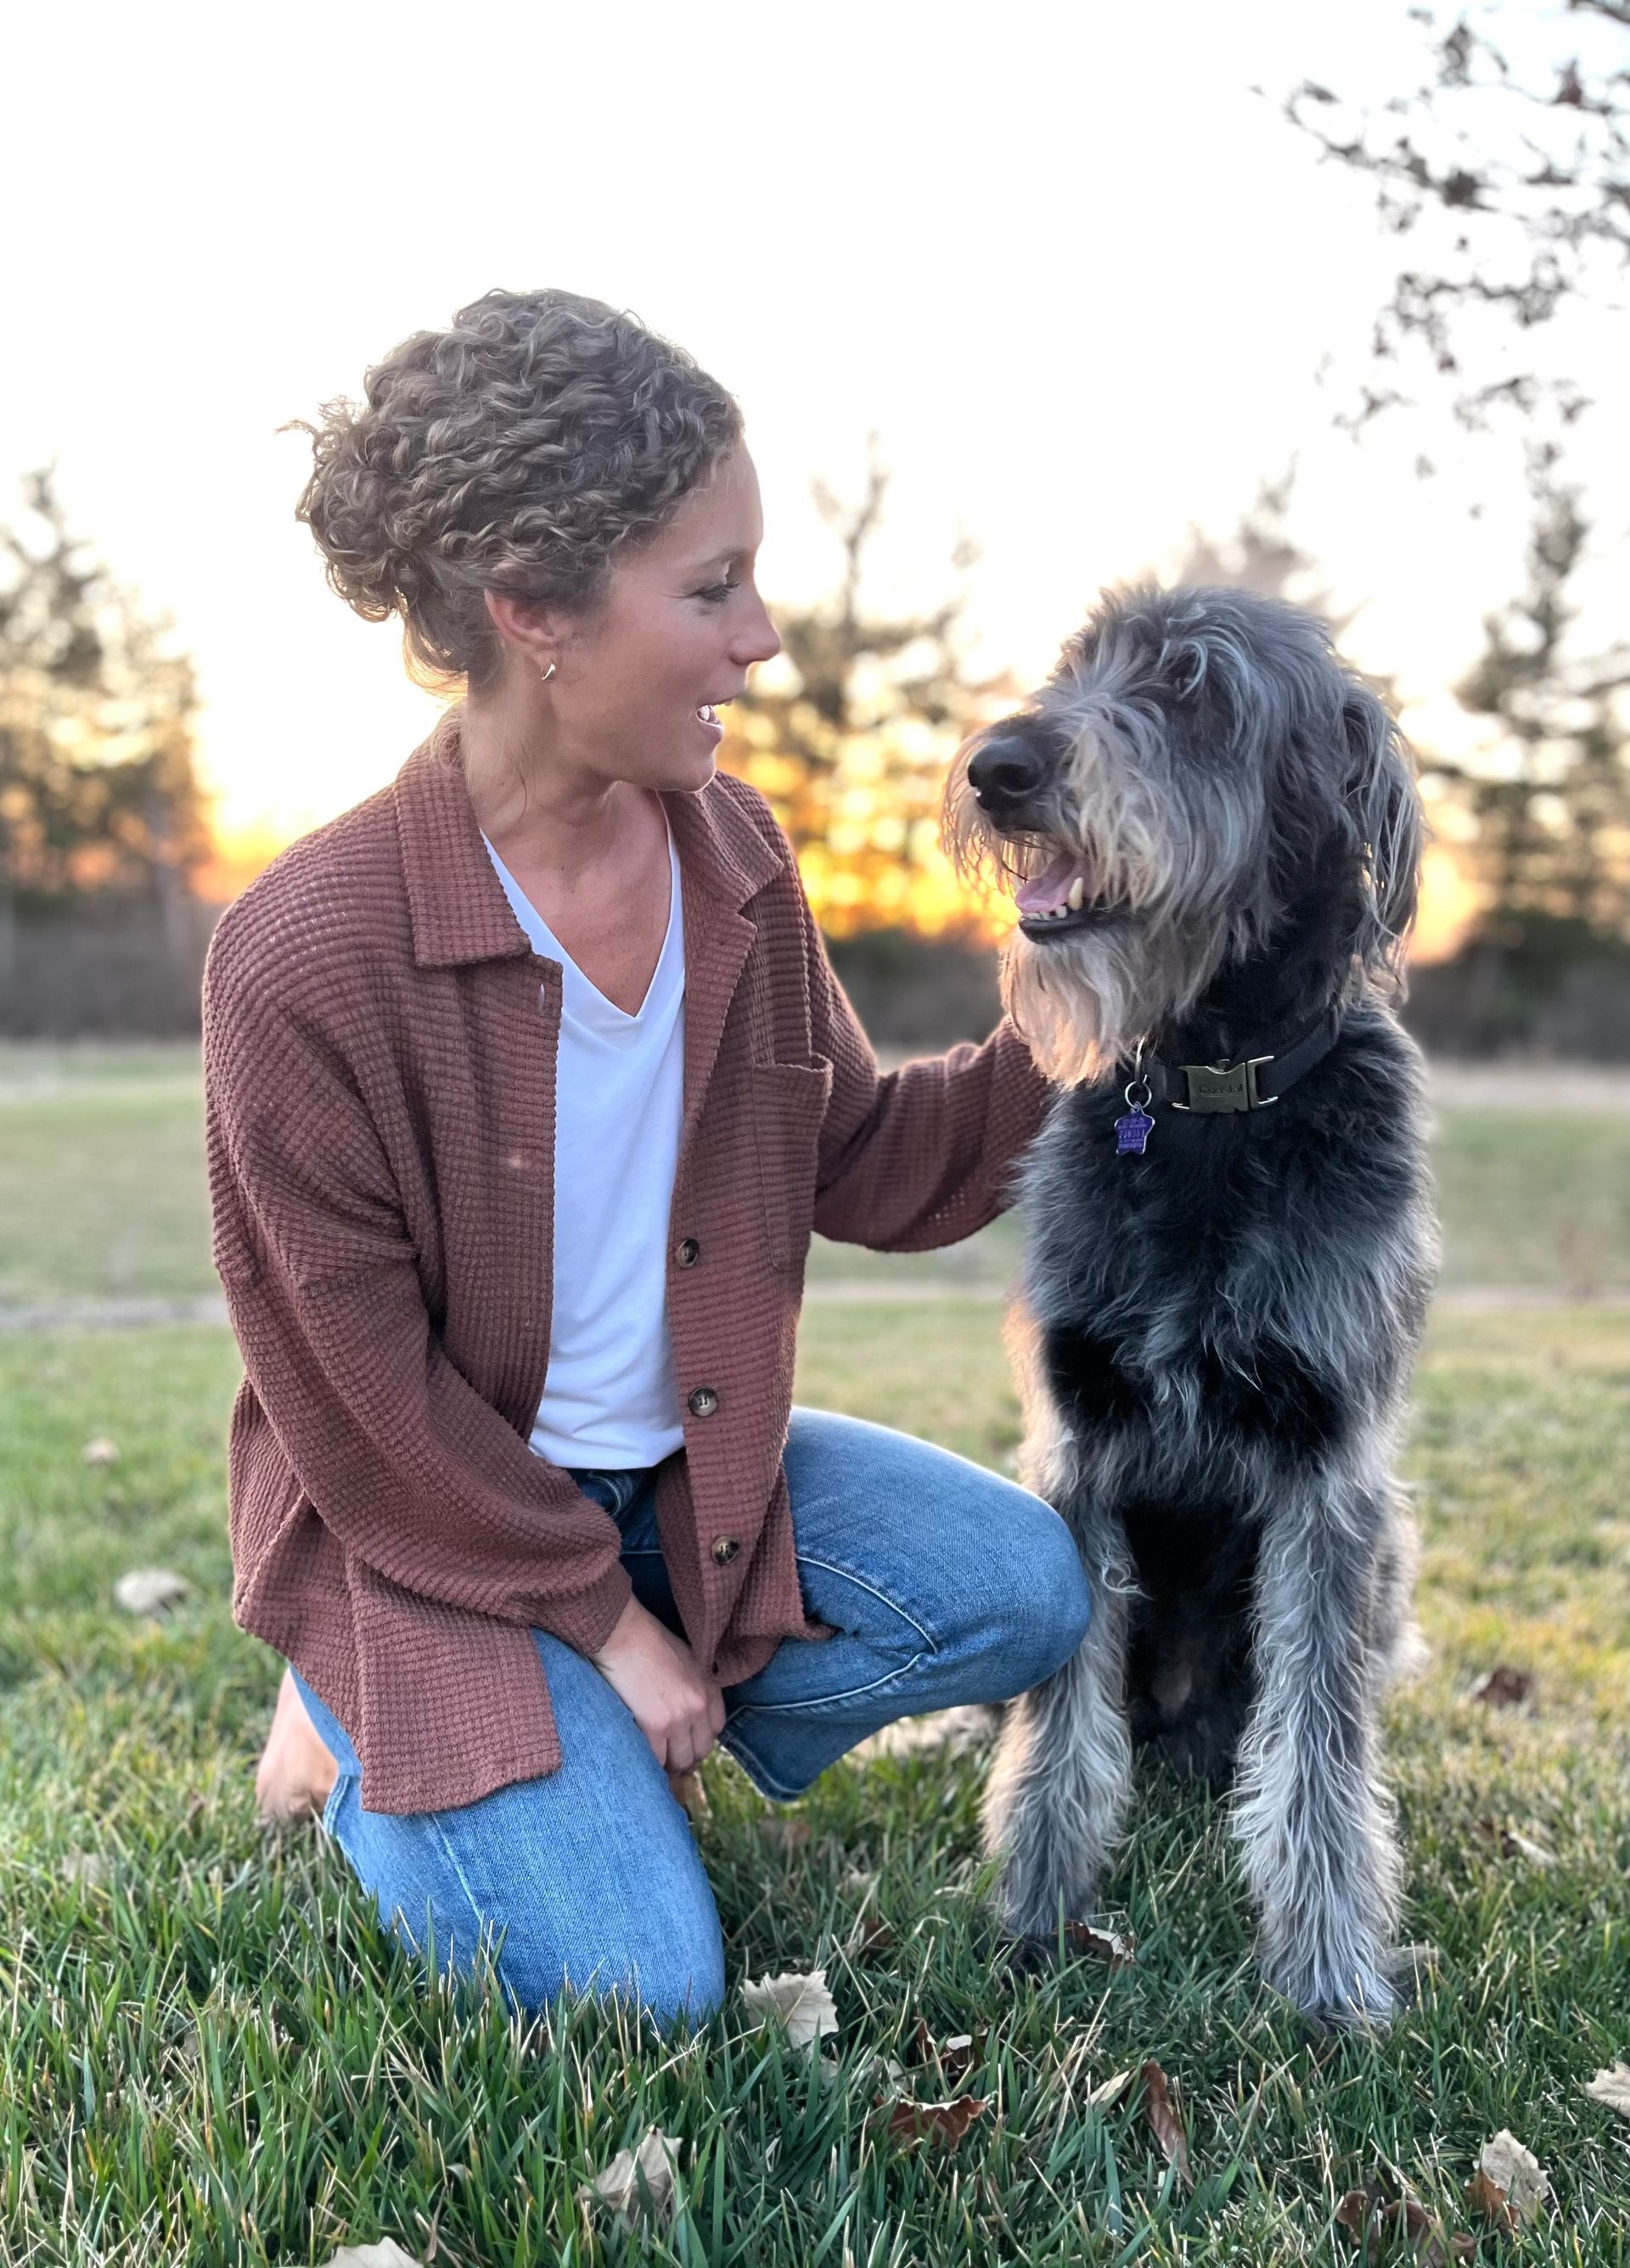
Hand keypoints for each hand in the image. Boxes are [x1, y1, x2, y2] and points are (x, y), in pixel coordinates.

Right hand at [590, 1594, 726, 1773]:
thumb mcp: (686, 1659)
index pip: (716, 1729)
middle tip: (669, 1757)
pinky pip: (658, 1760)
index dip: (699, 1739)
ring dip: (669, 1765)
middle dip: (686, 1757)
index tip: (686, 1741)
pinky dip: (651, 1764)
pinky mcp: (655, 1726)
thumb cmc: (648, 1640)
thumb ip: (693, 1685)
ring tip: (655, 1762)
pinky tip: (642, 1757)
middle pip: (701, 1750)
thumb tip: (685, 1708)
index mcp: (709, 1688)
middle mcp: (699, 1705)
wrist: (624, 1635)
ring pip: (681, 1760)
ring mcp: (679, 1718)